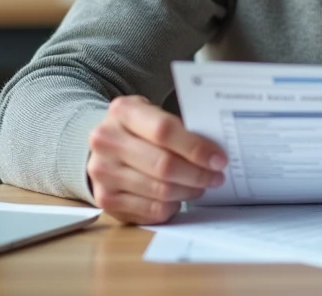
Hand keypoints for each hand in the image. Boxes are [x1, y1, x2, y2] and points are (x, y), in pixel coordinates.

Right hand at [87, 95, 227, 223]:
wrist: (105, 143)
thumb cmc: (139, 129)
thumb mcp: (153, 114)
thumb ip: (178, 128)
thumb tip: (214, 153)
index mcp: (122, 112)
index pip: (164, 131)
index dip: (196, 148)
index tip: (218, 159)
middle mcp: (106, 141)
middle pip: (163, 165)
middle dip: (197, 174)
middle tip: (216, 177)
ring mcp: (103, 172)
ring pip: (160, 191)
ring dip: (187, 191)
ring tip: (199, 186)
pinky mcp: (105, 199)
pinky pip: (150, 210)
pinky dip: (172, 206)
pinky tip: (178, 198)